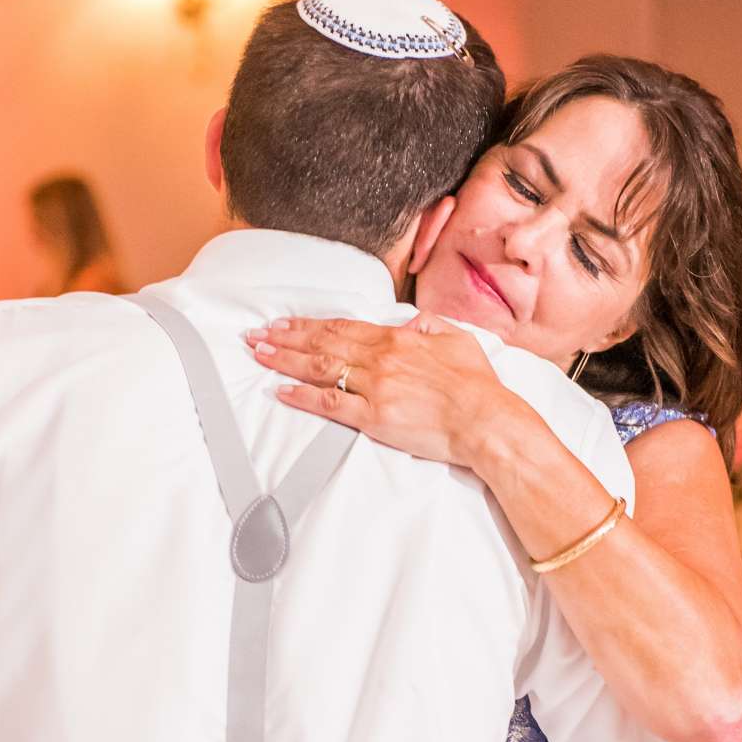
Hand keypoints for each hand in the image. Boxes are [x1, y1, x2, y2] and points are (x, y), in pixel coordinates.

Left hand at [245, 313, 503, 465]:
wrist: (485, 419)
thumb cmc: (476, 384)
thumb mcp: (458, 339)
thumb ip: (430, 325)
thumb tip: (410, 322)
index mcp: (398, 339)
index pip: (343, 327)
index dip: (309, 324)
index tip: (285, 322)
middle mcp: (381, 358)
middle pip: (323, 343)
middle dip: (285, 337)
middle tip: (256, 334)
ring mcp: (375, 387)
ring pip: (320, 368)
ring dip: (285, 360)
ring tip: (260, 355)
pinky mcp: (374, 416)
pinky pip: (330, 404)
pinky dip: (302, 396)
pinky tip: (281, 391)